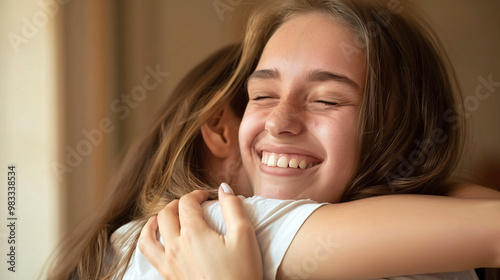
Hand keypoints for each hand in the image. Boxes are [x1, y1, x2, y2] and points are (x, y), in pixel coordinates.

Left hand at [139, 183, 262, 279]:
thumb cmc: (242, 272)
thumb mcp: (244, 236)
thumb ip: (233, 207)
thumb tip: (223, 188)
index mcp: (194, 233)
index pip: (187, 203)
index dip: (197, 194)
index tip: (207, 196)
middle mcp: (176, 247)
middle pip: (166, 215)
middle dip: (177, 204)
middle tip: (189, 204)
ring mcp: (169, 264)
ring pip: (148, 237)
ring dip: (153, 223)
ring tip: (160, 219)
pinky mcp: (169, 278)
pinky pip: (149, 257)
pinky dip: (149, 244)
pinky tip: (159, 245)